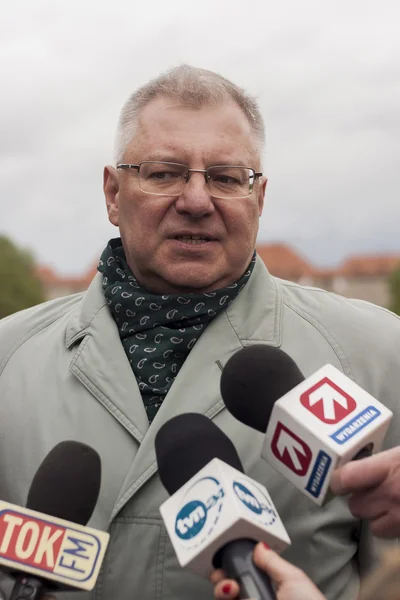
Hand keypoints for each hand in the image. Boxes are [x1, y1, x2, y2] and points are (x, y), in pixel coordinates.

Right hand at [211, 542, 325, 599]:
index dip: (229, 571)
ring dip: (223, 593)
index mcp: (268, 589)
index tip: (223, 566)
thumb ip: (273, 562)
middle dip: (222, 583)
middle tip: (228, 582)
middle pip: (228, 592)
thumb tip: (258, 546)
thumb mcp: (292, 578)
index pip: (242, 578)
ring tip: (233, 591)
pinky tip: (238, 599)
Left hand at [330, 447, 399, 537]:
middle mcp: (392, 493)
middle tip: (371, 490)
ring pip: (373, 526)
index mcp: (389, 466)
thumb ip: (382, 461)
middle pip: (356, 505)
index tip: (336, 480)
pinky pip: (391, 535)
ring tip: (389, 504)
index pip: (347, 478)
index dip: (337, 481)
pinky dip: (393, 527)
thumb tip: (361, 465)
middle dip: (360, 500)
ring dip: (376, 517)